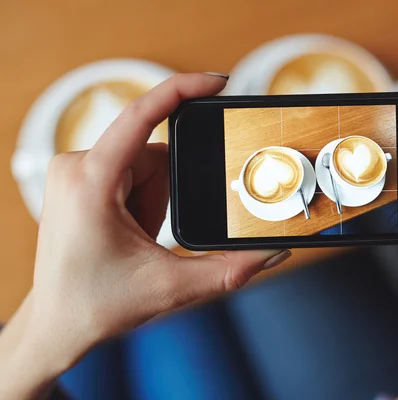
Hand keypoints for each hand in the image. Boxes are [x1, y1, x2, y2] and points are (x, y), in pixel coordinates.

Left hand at [0, 73, 290, 398]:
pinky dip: (147, 200)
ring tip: (139, 239)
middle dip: (169, 197)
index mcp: (91, 183)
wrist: (57, 325)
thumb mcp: (170, 287)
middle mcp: (77, 167)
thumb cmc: (94, 305)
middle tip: (153, 236)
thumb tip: (271, 252)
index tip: (218, 83)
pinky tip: (133, 232)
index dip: (183, 89)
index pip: (141, 114)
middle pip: (155, 155)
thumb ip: (228, 270)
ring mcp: (77, 172)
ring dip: (158, 200)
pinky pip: (133, 172)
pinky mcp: (83, 180)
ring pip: (146, 165)